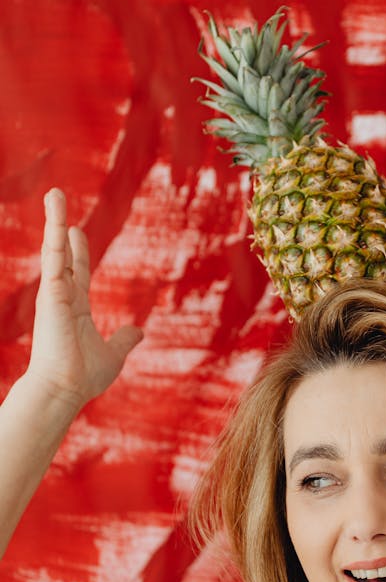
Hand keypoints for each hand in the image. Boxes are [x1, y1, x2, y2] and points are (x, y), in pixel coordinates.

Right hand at [26, 189, 142, 410]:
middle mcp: (62, 297)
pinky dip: (53, 233)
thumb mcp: (113, 354)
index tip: (76, 232)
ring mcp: (54, 293)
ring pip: (55, 249)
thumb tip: (139, 331)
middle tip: (57, 200)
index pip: (77, 271)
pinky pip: (53, 257)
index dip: (79, 251)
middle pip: (62, 253)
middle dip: (59, 227)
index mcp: (76, 308)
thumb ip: (124, 339)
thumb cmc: (84, 377)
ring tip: (54, 193)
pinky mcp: (50, 293)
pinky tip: (57, 214)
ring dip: (54, 220)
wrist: (64, 389)